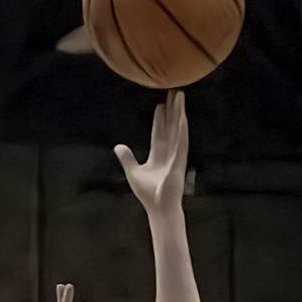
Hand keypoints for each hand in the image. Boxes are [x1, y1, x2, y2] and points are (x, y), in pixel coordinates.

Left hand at [114, 90, 188, 218]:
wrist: (159, 208)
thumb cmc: (149, 194)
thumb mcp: (133, 172)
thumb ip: (127, 158)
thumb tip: (118, 146)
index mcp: (158, 155)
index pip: (159, 132)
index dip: (159, 119)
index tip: (160, 104)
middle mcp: (169, 153)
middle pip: (170, 126)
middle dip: (172, 110)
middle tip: (174, 93)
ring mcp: (175, 156)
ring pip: (178, 130)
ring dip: (179, 113)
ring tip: (180, 97)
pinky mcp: (178, 161)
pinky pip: (181, 143)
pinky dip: (182, 130)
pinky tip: (183, 118)